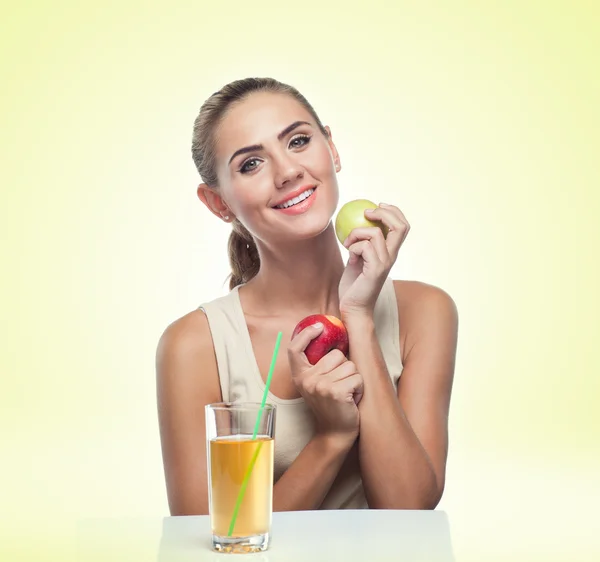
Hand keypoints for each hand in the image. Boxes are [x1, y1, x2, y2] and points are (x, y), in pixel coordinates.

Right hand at [288, 323, 363, 440]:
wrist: (335, 434)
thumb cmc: (330, 405)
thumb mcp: (317, 384)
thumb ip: (319, 366)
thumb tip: (331, 339)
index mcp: (300, 376)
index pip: (294, 349)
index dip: (305, 334)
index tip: (319, 327)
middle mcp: (307, 379)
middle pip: (336, 355)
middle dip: (345, 368)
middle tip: (340, 386)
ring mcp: (320, 386)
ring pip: (350, 366)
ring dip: (354, 379)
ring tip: (346, 394)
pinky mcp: (335, 392)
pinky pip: (357, 378)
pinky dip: (359, 388)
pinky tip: (352, 400)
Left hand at [338, 203, 409, 317]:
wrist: (353, 308)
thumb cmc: (353, 285)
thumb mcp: (357, 258)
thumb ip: (361, 243)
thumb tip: (355, 223)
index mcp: (390, 252)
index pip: (402, 226)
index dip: (393, 211)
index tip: (376, 206)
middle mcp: (392, 256)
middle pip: (400, 226)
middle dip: (384, 213)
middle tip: (367, 213)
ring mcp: (385, 263)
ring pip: (376, 233)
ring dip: (356, 233)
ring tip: (347, 243)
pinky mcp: (376, 269)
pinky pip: (364, 246)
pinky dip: (353, 246)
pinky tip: (349, 256)